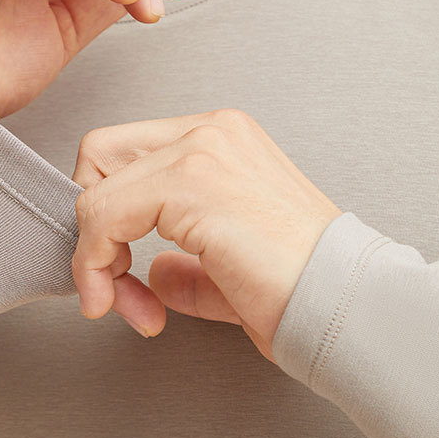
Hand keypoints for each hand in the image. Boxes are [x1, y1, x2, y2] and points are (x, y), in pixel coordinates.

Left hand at [71, 110, 341, 360]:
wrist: (346, 306)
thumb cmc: (307, 292)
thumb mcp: (230, 270)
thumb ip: (187, 265)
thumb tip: (153, 273)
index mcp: (225, 139)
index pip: (128, 157)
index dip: (111, 223)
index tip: (126, 283)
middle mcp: (212, 130)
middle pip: (100, 156)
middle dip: (92, 227)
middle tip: (113, 286)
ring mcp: (201, 148)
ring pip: (94, 189)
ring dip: (94, 259)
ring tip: (126, 304)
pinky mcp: (191, 180)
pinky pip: (102, 215)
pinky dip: (97, 265)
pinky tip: (130, 303)